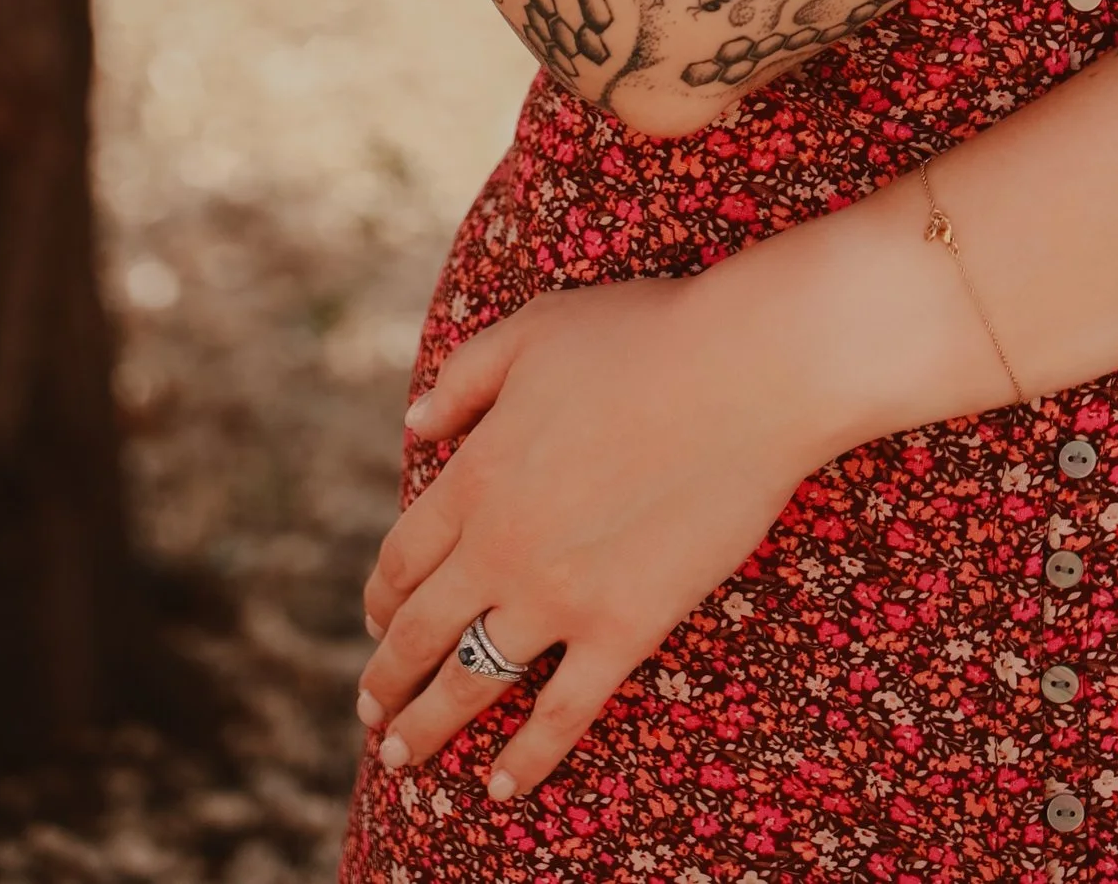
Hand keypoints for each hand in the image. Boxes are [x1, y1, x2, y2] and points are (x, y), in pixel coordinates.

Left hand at [353, 209, 972, 801]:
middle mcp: (499, 548)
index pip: (402, 557)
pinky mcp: (622, 629)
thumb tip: (413, 425)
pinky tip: (502, 787)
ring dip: (425, 726)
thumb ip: (464, 379)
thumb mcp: (533, 330)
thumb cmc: (644, 335)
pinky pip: (561, 713)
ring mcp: (558, 597)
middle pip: (419, 631)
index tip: (376, 621)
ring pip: (470, 682)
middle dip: (385, 678)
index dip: (381, 596)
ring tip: (399, 755)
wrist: (748, 372)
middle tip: (369, 710)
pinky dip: (526, 758)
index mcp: (474, 475)